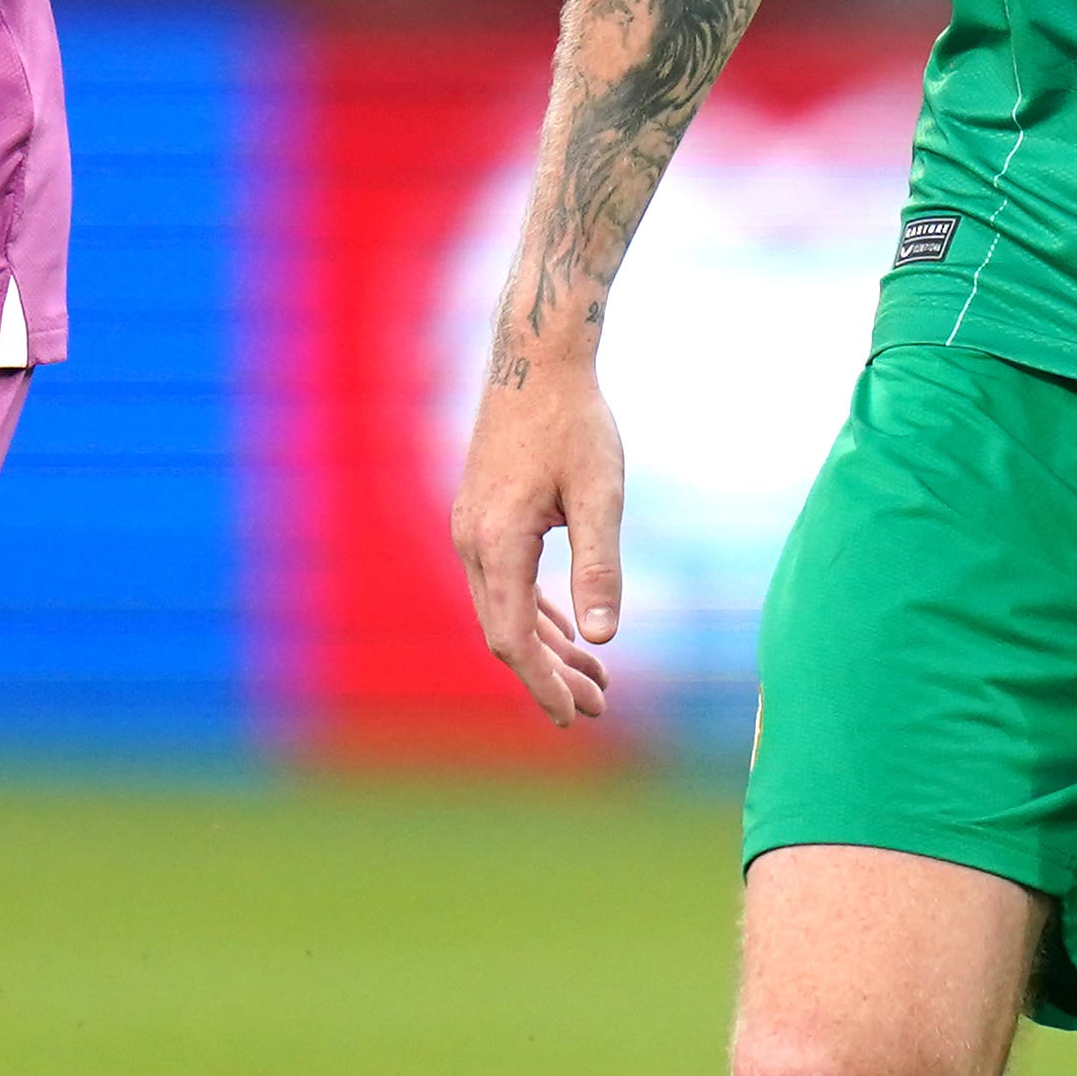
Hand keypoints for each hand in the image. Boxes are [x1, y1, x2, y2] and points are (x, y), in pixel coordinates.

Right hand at [450, 349, 622, 728]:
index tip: (574, 716)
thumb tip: (605, 639)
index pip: (514, 639)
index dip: (544, 683)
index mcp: (497, 543)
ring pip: (505, 609)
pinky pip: (504, 582)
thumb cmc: (574, 421)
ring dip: (547, 647)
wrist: (535, 360)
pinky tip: (568, 632)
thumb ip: (599, 567)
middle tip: (597, 708)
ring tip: (594, 681)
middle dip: (550, 675)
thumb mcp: (600, 493)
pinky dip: (536, 612)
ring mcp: (472, 529)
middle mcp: (472, 542)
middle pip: (507, 632)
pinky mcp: (483, 517)